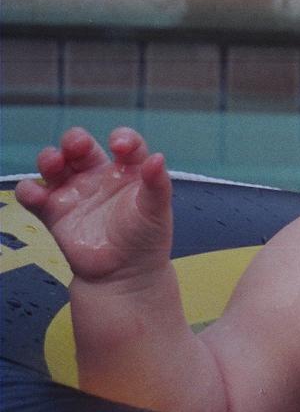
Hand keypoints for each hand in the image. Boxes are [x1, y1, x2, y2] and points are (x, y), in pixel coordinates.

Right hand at [15, 126, 173, 283]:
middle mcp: (98, 175)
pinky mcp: (53, 211)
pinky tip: (37, 194)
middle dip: (75, 140)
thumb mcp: (157, 209)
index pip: (125, 144)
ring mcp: (74, 191)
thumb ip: (157, 184)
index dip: (122, 138)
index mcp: (128, 170)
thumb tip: (158, 158)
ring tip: (53, 164)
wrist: (125, 274)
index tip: (119, 145)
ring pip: (54, 164)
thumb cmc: (146, 238)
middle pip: (80, 146)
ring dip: (49, 158)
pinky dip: (29, 190)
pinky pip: (33, 194)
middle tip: (77, 146)